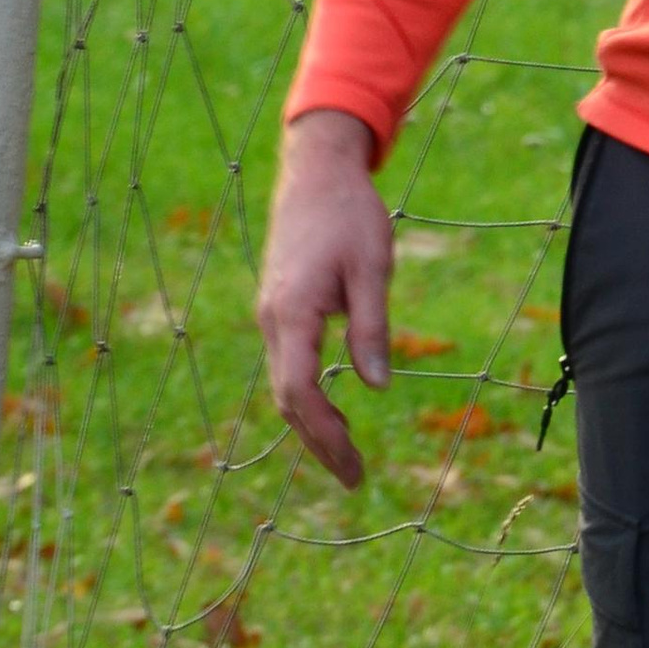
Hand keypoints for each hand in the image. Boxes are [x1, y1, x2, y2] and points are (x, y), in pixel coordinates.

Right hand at [257, 109, 389, 489]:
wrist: (316, 170)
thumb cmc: (350, 214)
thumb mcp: (373, 267)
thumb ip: (371, 328)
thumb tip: (377, 388)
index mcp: (293, 312)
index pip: (300, 393)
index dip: (325, 438)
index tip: (353, 469)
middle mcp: (272, 318)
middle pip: (287, 399)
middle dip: (319, 443)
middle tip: (355, 477)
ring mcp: (271, 313)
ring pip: (284, 385)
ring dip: (312, 423)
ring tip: (347, 455)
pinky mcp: (278, 307)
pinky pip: (286, 365)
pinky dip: (306, 397)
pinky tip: (332, 411)